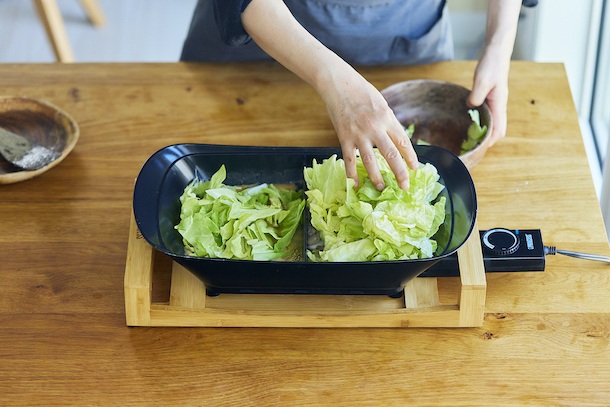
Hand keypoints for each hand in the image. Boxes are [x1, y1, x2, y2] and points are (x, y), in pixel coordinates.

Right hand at [241, 0, 418, 189]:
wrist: (337, 83)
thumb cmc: (360, 90)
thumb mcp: (381, 102)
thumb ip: (388, 121)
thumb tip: (395, 139)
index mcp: (387, 117)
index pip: (403, 141)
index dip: (410, 156)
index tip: (415, 168)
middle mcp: (375, 127)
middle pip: (391, 154)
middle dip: (399, 172)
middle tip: (404, 186)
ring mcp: (359, 133)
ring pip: (370, 161)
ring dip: (377, 177)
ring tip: (381, 188)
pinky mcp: (344, 137)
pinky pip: (349, 159)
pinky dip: (351, 173)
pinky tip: (355, 184)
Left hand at [467, 0, 520, 146]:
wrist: (497, 50)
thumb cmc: (491, 64)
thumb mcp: (481, 81)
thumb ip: (476, 96)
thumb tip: (471, 107)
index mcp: (499, 104)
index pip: (499, 130)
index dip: (490, 142)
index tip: (479, 150)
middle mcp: (499, 105)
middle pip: (497, 129)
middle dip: (487, 140)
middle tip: (472, 147)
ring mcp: (496, 101)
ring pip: (493, 122)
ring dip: (484, 131)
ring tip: (471, 138)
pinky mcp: (491, 96)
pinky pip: (488, 113)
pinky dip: (482, 121)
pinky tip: (470, 120)